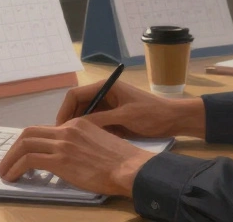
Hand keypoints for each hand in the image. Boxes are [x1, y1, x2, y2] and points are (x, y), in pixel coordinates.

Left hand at [0, 117, 154, 196]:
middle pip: (30, 132)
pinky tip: (12, 176)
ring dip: (10, 158)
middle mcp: (68, 129)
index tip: (25, 155)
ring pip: (25, 144)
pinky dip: (15, 167)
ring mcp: (63, 143)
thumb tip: (70, 157)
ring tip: (5, 171)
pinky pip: (28, 160)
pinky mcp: (60, 159)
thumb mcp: (101, 144)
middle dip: (14, 148)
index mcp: (79, 124)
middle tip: (8, 161)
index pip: (46, 130)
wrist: (130, 168)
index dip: (31, 143)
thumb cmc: (122, 161)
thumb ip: (83, 145)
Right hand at [55, 79, 204, 138]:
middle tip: (64, 140)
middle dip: (70, 121)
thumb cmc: (150, 114)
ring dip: (80, 128)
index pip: (75, 95)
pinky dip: (91, 132)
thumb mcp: (124, 117)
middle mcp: (104, 94)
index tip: (59, 129)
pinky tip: (88, 144)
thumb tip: (74, 127)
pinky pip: (96, 124)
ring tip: (73, 144)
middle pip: (78, 106)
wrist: (173, 120)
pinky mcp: (114, 117)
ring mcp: (109, 106)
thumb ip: (99, 120)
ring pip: (86, 116)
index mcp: (106, 87)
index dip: (64, 110)